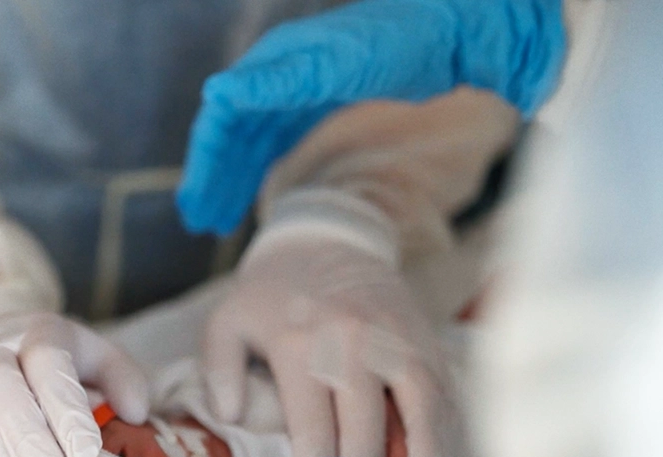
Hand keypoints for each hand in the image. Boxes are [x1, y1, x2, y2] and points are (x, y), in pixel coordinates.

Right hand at [177, 0, 563, 234]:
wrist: (463, 30)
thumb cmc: (408, 43)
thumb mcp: (341, 64)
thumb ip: (281, 80)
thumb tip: (219, 95)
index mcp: (278, 62)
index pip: (224, 117)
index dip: (208, 162)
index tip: (199, 203)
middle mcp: (283, 72)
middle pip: (233, 132)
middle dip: (213, 178)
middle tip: (200, 220)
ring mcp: (303, 85)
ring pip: (253, 138)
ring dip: (232, 177)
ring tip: (217, 218)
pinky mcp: (325, 98)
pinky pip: (278, 137)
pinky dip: (261, 166)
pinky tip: (260, 191)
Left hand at [204, 228, 454, 456]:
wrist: (330, 238)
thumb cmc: (271, 291)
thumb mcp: (227, 320)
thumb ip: (218, 370)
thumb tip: (234, 419)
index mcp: (301, 345)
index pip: (314, 435)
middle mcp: (355, 345)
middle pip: (366, 440)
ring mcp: (399, 342)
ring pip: (419, 423)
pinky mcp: (428, 342)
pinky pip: (444, 403)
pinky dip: (444, 447)